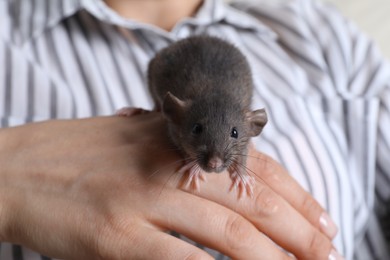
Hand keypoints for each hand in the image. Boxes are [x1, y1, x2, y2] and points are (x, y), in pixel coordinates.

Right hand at [0, 113, 340, 258]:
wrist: (18, 169)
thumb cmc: (79, 155)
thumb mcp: (139, 140)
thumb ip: (180, 154)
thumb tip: (222, 178)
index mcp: (174, 141)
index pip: (252, 167)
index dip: (295, 194)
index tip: (322, 218)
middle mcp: (166, 166)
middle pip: (251, 200)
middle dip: (297, 230)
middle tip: (328, 251)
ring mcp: (142, 199)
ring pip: (228, 232)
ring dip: (273, 257)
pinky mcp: (116, 235)